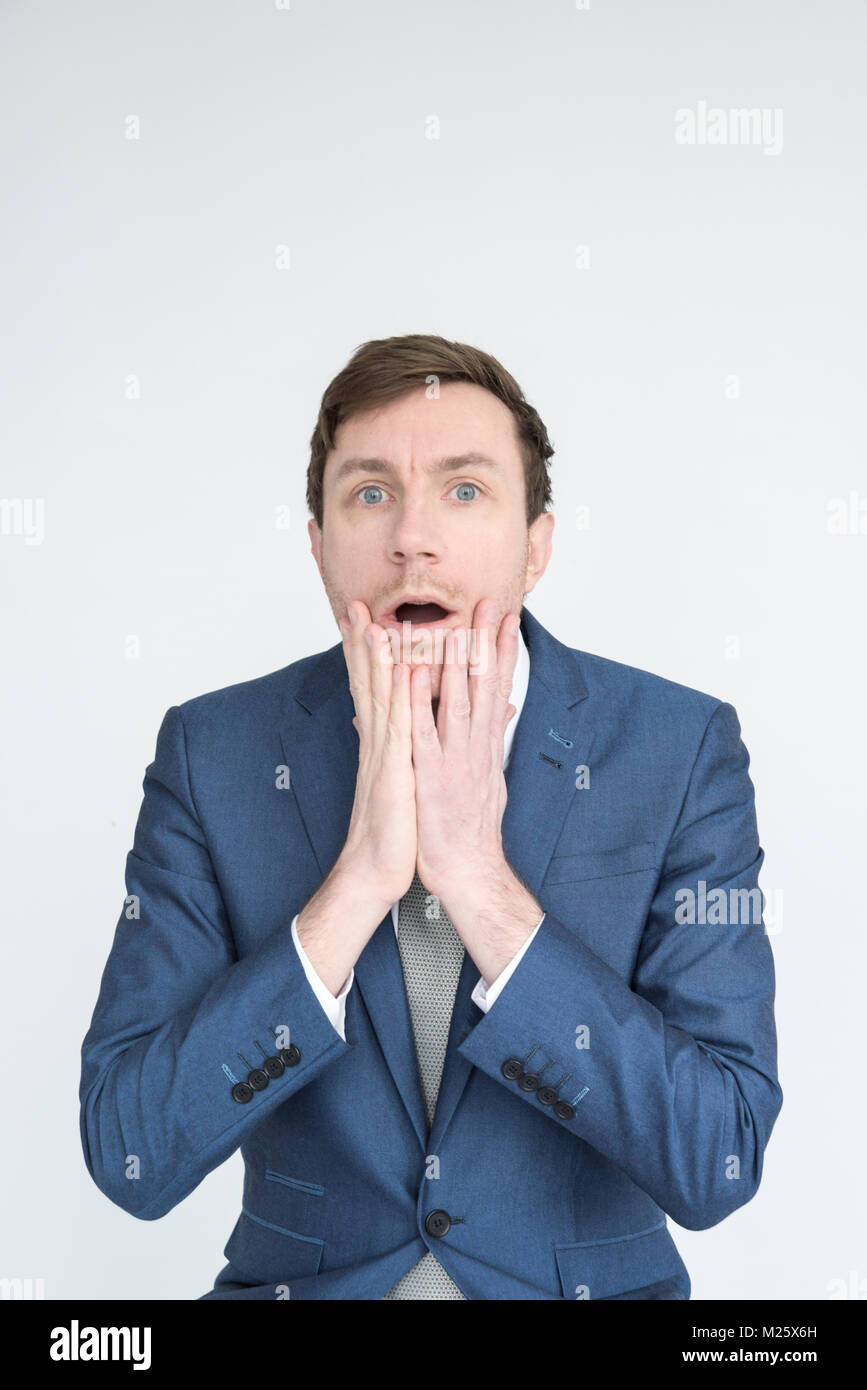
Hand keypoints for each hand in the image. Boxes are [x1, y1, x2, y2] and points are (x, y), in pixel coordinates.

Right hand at [336, 599, 416, 910]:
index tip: (365, 621)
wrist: (375, 871)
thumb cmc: (393, 831)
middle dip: (361, 643)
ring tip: (375, 620)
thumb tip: (395, 733)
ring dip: (378, 658)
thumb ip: (399, 751)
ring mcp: (383, 753)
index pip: (372, 689)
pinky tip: (404, 669)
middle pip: (368, 683)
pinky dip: (401, 695)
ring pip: (380, 696)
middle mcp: (378, 742)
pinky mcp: (395, 770)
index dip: (367, 655)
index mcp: (381, 743)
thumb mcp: (400, 782)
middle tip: (356, 605)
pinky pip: (398, 725)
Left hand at [411, 600, 518, 899]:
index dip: (503, 650)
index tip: (507, 617)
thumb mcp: (491, 777)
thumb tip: (505, 710)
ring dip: (455, 660)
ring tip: (455, 623)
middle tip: (488, 603)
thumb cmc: (472, 828)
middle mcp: (475, 745)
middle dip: (486, 642)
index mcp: (486, 744)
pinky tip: (415, 673)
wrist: (468, 869)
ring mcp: (454, 758)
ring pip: (457, 700)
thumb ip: (494, 739)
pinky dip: (418, 700)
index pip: (498, 687)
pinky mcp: (430, 774)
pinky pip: (422, 731)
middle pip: (483, 685)